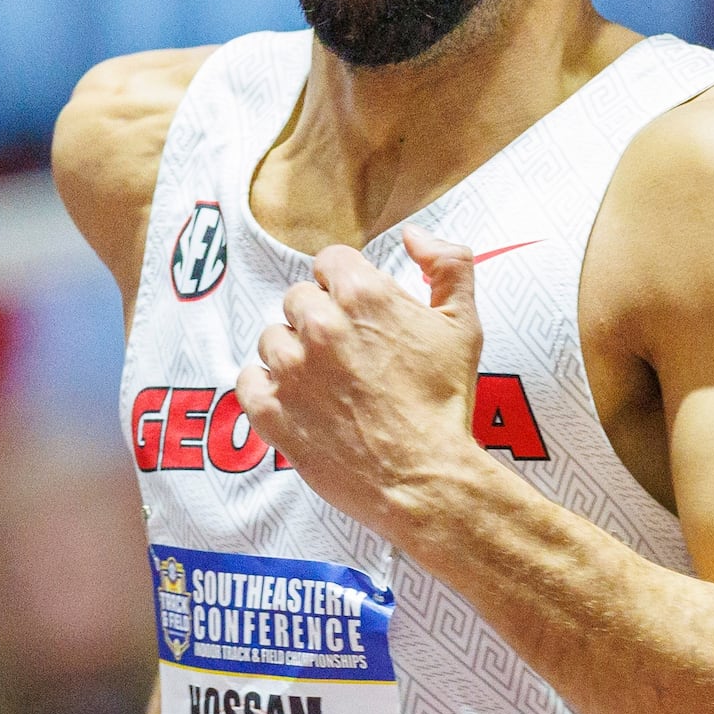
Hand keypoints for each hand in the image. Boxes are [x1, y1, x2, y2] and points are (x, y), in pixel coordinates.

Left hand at [239, 238, 488, 537]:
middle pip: (298, 298)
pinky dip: (267, 387)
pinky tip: (295, 400)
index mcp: (364, 295)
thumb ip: (449, 265)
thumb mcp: (464, 324)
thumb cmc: (447, 403)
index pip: (330, 261)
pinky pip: (249, 381)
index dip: (345, 284)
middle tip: (347, 353)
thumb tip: (413, 236)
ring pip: (272, 338)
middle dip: (319, 318)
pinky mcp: (272, 411)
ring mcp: (291, 369)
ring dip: (293, 354)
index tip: (358, 312)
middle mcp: (320, 325)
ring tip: (326, 383)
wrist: (427, 477)